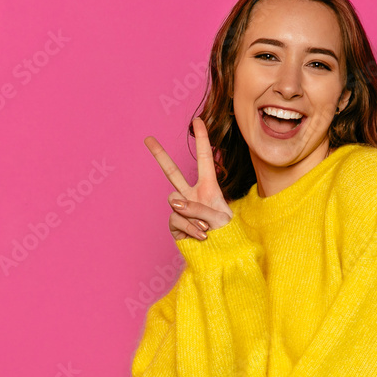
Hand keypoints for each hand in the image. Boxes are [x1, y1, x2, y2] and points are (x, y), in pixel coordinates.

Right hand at [144, 117, 233, 241]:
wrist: (223, 257)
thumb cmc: (228, 235)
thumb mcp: (219, 218)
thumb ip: (197, 207)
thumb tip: (174, 203)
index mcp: (209, 188)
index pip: (204, 159)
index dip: (201, 139)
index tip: (197, 120)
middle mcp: (193, 196)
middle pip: (172, 173)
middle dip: (160, 155)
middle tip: (148, 139)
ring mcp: (182, 210)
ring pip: (175, 202)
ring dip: (193, 215)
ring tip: (207, 227)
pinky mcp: (175, 225)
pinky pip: (175, 220)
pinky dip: (189, 228)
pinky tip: (201, 236)